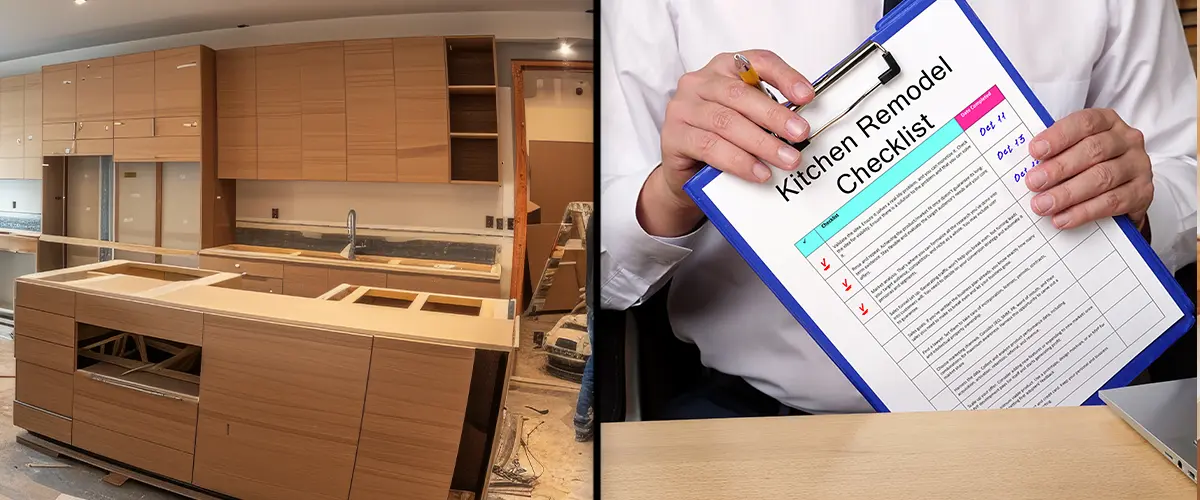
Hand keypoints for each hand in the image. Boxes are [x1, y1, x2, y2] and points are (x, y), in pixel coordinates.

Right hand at [638, 50, 814, 236]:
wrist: (685, 172)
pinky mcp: (673, 135)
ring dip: (761, 143)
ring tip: (785, 159)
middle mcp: (700, 82)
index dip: (784, 76)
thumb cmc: (719, 138)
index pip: (757, 62)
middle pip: (740, 94)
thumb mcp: (746, 118)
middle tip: (800, 134)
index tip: (807, 96)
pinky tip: (757, 171)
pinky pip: (710, 147)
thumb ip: (767, 112)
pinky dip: (738, 161)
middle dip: (775, 115)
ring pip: (726, 122)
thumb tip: (802, 123)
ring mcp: (683, 108)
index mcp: (723, 68)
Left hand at [1024, 108, 1152, 232]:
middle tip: (1033, 183)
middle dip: (1059, 168)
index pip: (1084, 122)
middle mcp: (1127, 139)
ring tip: (1043, 205)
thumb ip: (1054, 153)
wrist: (1123, 191)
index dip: (1059, 136)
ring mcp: (1138, 165)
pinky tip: (1063, 218)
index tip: (1035, 151)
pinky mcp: (1143, 192)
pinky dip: (1085, 211)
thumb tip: (1024, 166)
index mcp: (1107, 122)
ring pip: (1102, 177)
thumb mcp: (1074, 151)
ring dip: (1068, 193)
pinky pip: (1113, 202)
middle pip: (1093, 151)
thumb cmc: (1088, 165)